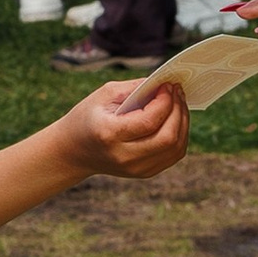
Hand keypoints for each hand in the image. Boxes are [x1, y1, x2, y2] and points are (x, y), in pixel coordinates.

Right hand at [57, 75, 188, 181]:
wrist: (74, 151)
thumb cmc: (89, 117)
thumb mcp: (105, 95)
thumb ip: (136, 88)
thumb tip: (165, 83)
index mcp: (110, 133)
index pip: (150, 121)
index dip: (165, 101)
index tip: (167, 85)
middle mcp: (124, 156)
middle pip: (168, 138)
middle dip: (178, 110)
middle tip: (177, 91)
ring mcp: (136, 168)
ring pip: (175, 148)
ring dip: (183, 122)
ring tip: (178, 102)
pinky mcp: (144, 173)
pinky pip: (173, 155)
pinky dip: (180, 135)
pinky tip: (175, 119)